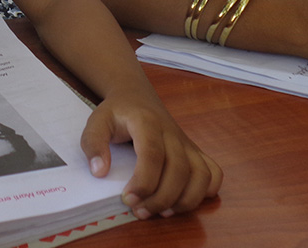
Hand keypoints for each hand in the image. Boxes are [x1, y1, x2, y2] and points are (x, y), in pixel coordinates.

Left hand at [80, 92, 221, 219]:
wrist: (136, 95)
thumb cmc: (117, 112)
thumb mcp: (97, 120)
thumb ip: (93, 143)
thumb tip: (100, 171)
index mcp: (147, 122)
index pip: (153, 154)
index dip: (144, 181)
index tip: (128, 199)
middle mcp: (172, 133)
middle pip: (179, 169)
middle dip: (161, 198)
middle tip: (139, 212)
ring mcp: (187, 143)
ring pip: (201, 174)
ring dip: (185, 200)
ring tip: (162, 212)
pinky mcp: (195, 151)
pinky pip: (213, 172)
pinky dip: (206, 191)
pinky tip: (186, 200)